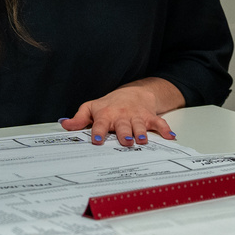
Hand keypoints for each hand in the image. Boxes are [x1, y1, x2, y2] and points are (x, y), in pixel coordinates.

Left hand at [61, 84, 177, 145]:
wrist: (133, 93)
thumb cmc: (110, 104)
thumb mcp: (92, 108)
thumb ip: (79, 119)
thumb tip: (64, 125)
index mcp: (106, 114)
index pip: (100, 124)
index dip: (98, 131)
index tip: (96, 140)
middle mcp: (122, 116)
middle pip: (122, 125)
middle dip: (124, 133)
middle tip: (126, 140)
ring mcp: (137, 117)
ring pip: (140, 124)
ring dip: (141, 131)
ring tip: (142, 140)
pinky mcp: (149, 117)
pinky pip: (158, 122)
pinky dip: (165, 129)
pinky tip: (170, 136)